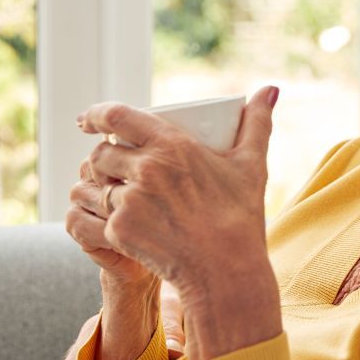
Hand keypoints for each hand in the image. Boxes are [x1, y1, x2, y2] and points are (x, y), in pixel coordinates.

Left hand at [77, 86, 283, 359]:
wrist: (227, 269)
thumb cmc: (241, 214)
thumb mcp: (252, 163)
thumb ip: (258, 122)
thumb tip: (271, 89)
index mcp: (172, 145)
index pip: (116, 116)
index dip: (96, 115)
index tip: (88, 120)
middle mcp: (146, 169)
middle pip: (102, 152)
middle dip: (104, 157)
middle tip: (114, 166)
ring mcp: (129, 201)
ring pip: (94, 185)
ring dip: (98, 188)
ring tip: (111, 195)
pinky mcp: (118, 232)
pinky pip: (90, 217)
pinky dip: (94, 218)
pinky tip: (105, 222)